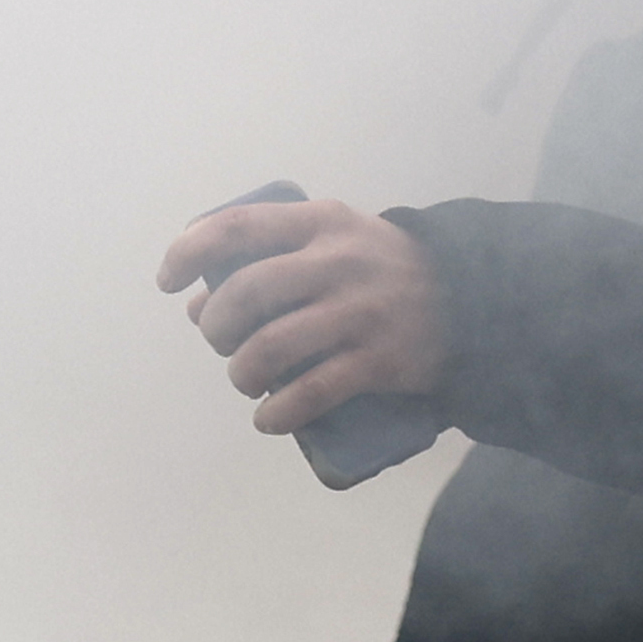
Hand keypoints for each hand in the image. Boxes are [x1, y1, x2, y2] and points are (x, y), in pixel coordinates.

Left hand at [158, 194, 451, 436]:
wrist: (474, 297)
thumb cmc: (382, 268)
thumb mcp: (334, 240)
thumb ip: (271, 258)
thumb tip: (197, 303)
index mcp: (321, 222)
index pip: (238, 226)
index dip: (189, 251)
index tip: (168, 281)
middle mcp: (338, 261)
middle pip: (247, 292)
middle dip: (216, 326)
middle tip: (220, 343)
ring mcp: (360, 311)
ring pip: (271, 346)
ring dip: (241, 372)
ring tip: (245, 381)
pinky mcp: (380, 360)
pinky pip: (313, 391)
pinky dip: (278, 412)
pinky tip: (267, 420)